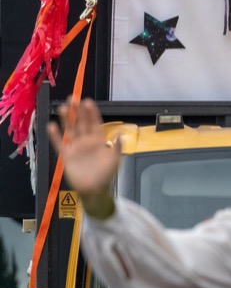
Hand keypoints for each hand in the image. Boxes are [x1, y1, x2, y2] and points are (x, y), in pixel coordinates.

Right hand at [47, 99, 119, 218]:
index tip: (87, 101)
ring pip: (70, 130)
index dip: (91, 112)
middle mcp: (87, 141)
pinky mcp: (67, 156)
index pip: (95, 123)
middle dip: (77, 111)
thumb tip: (121, 133)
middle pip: (81, 123)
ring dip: (66, 120)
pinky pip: (59, 143)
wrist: (95, 189)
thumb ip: (118, 147)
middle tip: (72, 98)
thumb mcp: (115, 160)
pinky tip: (51, 125)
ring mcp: (76, 147)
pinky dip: (55, 135)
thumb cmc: (106, 174)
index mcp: (99, 140)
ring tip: (63, 108)